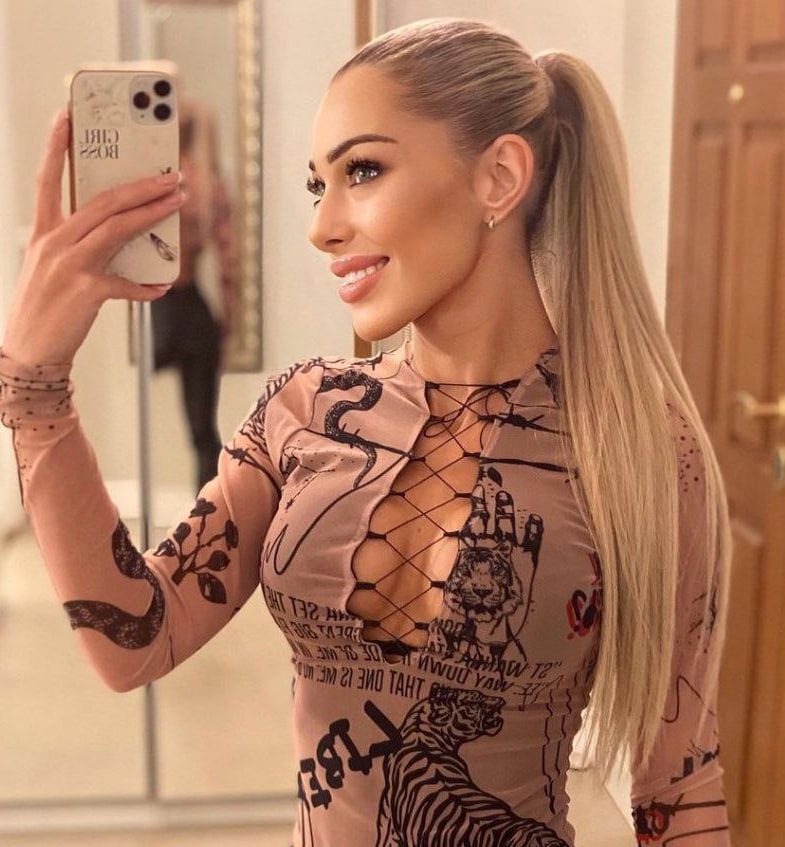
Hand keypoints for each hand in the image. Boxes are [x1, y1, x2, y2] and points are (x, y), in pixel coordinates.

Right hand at [1, 108, 186, 366]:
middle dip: (140, 184)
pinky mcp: (86, 292)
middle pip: (102, 201)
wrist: (28, 351)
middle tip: (170, 174)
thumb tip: (124, 232)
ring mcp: (69, 266)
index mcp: (43, 233)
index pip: (47, 179)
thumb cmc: (44, 307)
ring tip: (178, 201)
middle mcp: (53, 243)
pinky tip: (164, 285)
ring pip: (117, 228)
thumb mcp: (50, 267)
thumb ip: (80, 245)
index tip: (67, 115)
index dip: (56, 146)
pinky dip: (148, 285)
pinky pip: (127, 284)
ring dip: (152, 212)